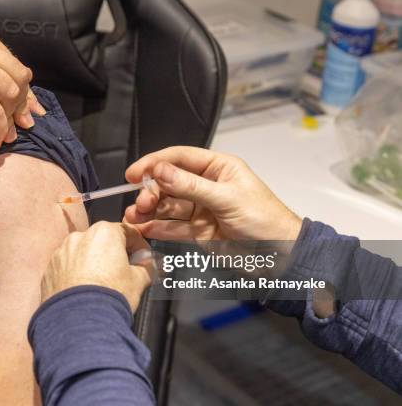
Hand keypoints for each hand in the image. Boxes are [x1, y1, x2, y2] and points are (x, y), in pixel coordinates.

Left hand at [41, 222, 153, 312]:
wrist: (80, 323)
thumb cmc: (108, 298)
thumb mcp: (139, 281)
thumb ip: (146, 268)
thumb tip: (147, 268)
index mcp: (104, 233)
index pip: (129, 232)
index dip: (140, 247)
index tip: (144, 259)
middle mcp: (79, 237)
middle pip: (103, 241)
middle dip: (115, 255)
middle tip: (126, 273)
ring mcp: (61, 253)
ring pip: (83, 254)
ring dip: (94, 264)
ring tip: (103, 285)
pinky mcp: (50, 270)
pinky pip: (68, 268)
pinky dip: (77, 275)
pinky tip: (86, 291)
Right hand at [124, 146, 301, 241]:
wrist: (281, 257)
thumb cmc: (265, 220)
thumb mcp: (227, 198)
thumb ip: (191, 186)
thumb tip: (161, 171)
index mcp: (218, 168)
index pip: (180, 158)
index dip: (155, 163)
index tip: (134, 173)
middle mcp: (206, 186)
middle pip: (169, 183)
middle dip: (151, 192)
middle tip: (141, 203)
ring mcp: (201, 210)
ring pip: (168, 206)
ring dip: (149, 211)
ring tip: (134, 217)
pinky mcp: (198, 232)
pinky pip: (173, 227)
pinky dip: (157, 228)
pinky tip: (144, 228)